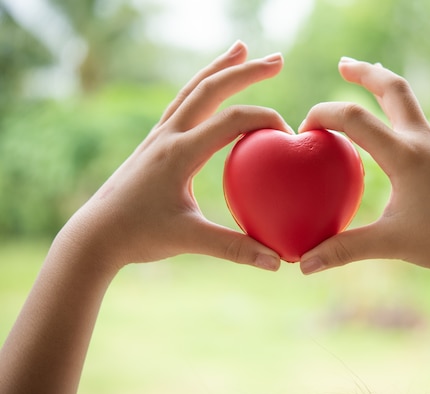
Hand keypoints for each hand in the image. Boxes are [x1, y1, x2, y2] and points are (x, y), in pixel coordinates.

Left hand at [59, 41, 289, 273]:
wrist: (94, 234)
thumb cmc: (138, 236)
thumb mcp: (189, 241)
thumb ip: (235, 249)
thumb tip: (278, 261)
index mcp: (179, 152)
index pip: (231, 120)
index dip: (265, 119)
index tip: (289, 136)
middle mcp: (168, 135)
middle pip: (210, 88)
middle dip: (246, 70)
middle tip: (278, 59)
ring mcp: (159, 135)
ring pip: (192, 89)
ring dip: (220, 68)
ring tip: (242, 49)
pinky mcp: (155, 142)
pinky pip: (182, 103)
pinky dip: (202, 88)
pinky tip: (210, 90)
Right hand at [299, 57, 429, 277]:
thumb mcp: (391, 243)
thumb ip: (344, 250)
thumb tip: (304, 265)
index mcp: (406, 155)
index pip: (355, 118)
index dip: (323, 115)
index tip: (304, 131)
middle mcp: (423, 141)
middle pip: (393, 87)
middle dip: (365, 72)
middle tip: (343, 63)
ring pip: (409, 101)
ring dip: (384, 86)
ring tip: (367, 78)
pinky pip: (416, 122)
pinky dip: (395, 113)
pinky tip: (389, 131)